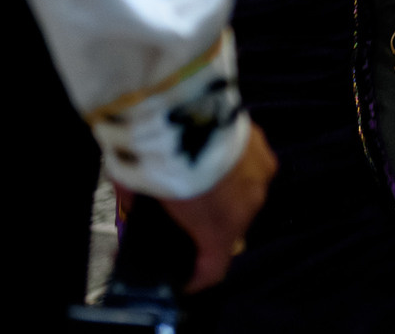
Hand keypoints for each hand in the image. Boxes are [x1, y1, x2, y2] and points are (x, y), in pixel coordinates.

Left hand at [118, 119, 275, 291]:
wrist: (187, 115)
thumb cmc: (162, 164)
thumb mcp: (136, 189)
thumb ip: (135, 205)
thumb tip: (130, 206)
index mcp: (219, 230)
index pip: (213, 270)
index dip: (196, 278)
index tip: (184, 279)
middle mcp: (248, 209)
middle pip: (230, 229)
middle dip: (209, 227)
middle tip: (185, 217)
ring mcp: (260, 177)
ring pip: (244, 197)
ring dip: (225, 195)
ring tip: (202, 179)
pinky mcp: (264, 148)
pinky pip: (250, 168)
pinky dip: (235, 167)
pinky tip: (216, 153)